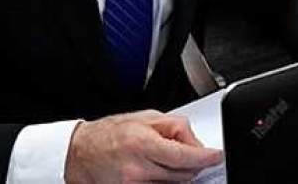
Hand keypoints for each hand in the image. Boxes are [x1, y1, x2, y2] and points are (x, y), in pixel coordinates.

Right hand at [64, 110, 222, 183]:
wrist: (81, 152)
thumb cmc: (111, 133)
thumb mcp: (148, 118)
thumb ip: (177, 128)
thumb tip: (197, 144)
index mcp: (143, 144)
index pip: (186, 157)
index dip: (207, 158)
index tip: (216, 156)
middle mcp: (137, 169)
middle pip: (184, 175)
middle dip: (192, 165)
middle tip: (188, 154)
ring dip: (178, 174)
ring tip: (164, 160)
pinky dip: (165, 181)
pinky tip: (158, 171)